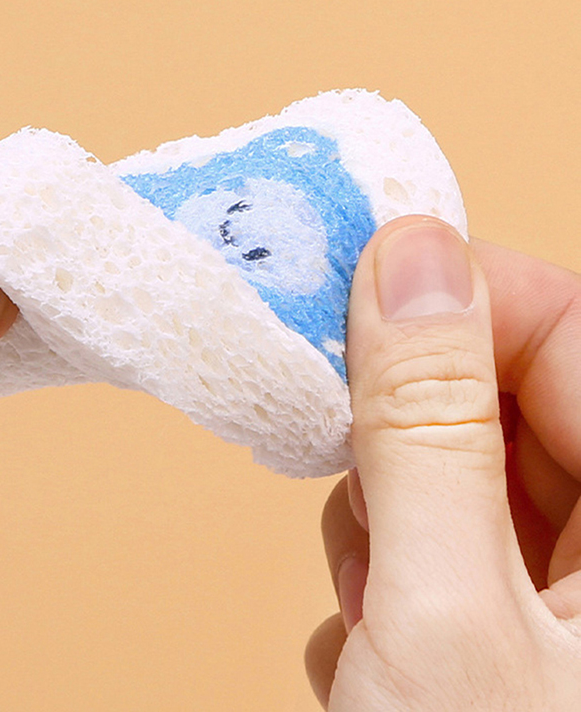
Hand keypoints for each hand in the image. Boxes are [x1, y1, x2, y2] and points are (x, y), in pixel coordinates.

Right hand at [306, 216, 580, 708]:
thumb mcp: (439, 612)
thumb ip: (424, 422)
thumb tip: (406, 258)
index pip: (567, 327)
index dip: (459, 292)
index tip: (354, 284)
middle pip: (502, 401)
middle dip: (402, 428)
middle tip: (347, 473)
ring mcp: (573, 594)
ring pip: (458, 472)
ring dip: (385, 515)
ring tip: (369, 598)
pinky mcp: (519, 626)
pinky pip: (442, 539)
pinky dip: (388, 573)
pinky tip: (374, 646)